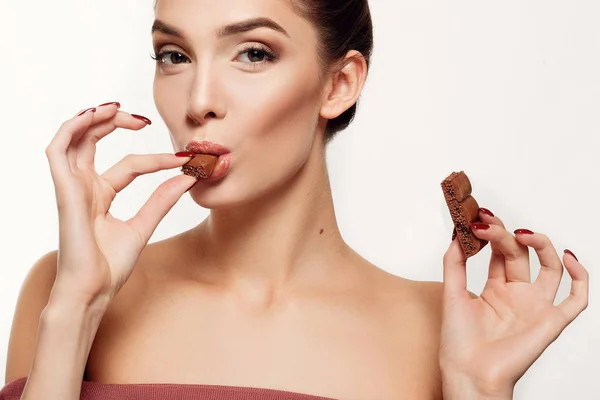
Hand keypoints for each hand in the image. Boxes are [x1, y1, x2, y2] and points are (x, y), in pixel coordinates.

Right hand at [45, 103, 196, 307]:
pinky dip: (72, 128)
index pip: (130, 164)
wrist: (93, 291)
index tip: (185, 160)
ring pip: (73, 138)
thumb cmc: (109, 267)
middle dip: (116, 123)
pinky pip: (58, 150)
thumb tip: (186, 178)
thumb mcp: (143, 226)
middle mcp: (84, 187)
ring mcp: (71, 187)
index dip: (157, 158)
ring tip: (118, 108)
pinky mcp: (63, 191)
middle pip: (94, 140)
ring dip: (93, 118)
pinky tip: (95, 116)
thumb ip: (161, 200)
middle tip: (144, 119)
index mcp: (101, 195)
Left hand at [439, 209, 588, 396]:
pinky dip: (579, 276)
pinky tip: (567, 256)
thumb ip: (455, 263)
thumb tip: (458, 233)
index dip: (492, 233)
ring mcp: (535, 306)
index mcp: (496, 289)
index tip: (479, 217)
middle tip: (488, 223)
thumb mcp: (452, 293)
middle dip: (506, 235)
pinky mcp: (551, 321)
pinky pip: (576, 298)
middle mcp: (518, 294)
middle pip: (521, 255)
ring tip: (521, 233)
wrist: (468, 372)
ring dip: (541, 245)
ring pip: (550, 267)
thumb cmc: (459, 341)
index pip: (500, 252)